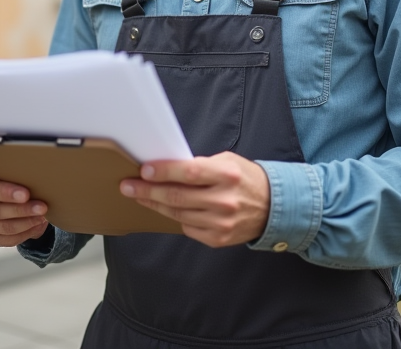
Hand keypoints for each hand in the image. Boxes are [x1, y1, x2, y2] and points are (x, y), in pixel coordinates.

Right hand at [0, 173, 49, 246]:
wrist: (6, 194)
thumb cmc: (10, 178)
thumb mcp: (7, 172)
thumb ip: (13, 173)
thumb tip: (35, 176)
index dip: (4, 193)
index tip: (26, 194)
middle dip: (22, 210)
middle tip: (42, 207)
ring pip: (5, 227)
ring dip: (27, 222)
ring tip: (43, 216)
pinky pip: (9, 239)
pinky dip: (27, 232)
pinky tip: (38, 224)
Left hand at [119, 152, 269, 247]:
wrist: (272, 207)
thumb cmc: (245, 179)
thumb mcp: (227, 162)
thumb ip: (200, 165)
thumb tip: (166, 169)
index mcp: (226, 175)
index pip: (189, 172)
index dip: (163, 171)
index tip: (144, 170)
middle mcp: (224, 200)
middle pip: (177, 196)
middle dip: (148, 190)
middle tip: (127, 186)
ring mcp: (221, 222)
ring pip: (178, 214)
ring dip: (155, 204)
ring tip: (139, 196)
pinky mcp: (218, 238)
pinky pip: (187, 228)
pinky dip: (175, 217)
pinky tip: (166, 208)